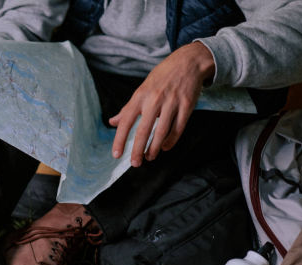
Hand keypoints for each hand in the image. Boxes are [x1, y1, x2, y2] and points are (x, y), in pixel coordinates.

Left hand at [109, 42, 215, 166]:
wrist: (188, 62)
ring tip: (149, 157)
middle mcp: (154, 100)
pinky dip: (171, 140)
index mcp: (140, 96)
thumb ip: (128, 108)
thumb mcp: (142, 89)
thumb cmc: (162, 77)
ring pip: (162, 131)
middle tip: (135, 163)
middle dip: (138, 149)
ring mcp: (172, 102)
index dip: (120, 139)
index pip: (126, 121)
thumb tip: (113, 122)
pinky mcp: (187, 105)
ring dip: (154, 148)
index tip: (116, 154)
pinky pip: (178, 128)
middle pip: (143, 130)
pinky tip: (164, 147)